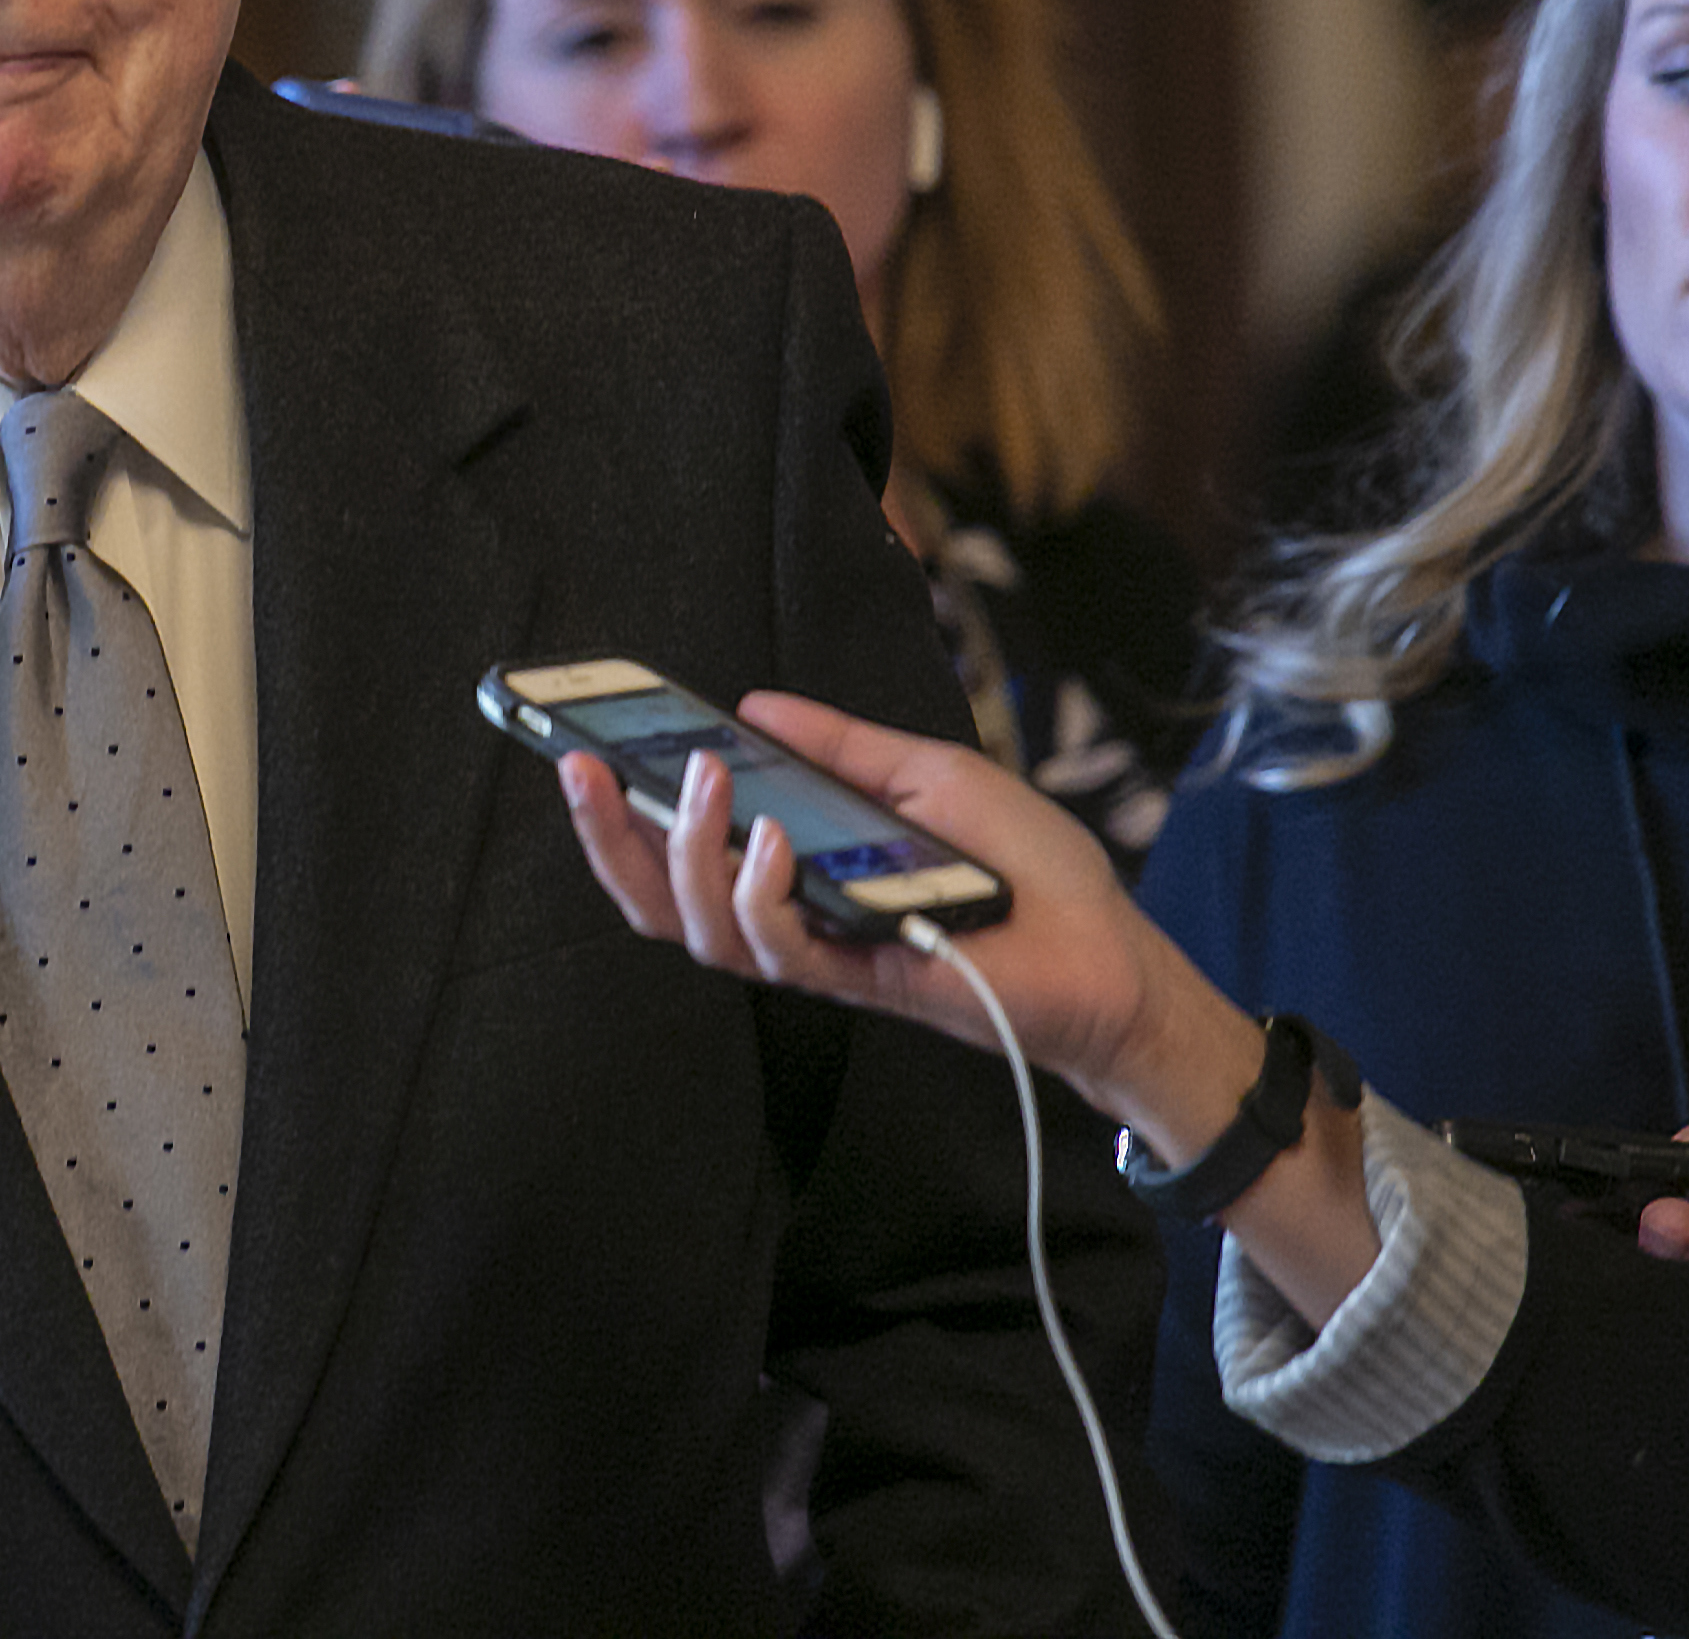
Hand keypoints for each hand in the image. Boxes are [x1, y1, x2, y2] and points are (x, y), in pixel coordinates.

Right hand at [554, 689, 1233, 1120]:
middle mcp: (792, 918)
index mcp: (797, 868)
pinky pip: (780, 950)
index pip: (683, 850)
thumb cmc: (1031, 868)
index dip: (621, 809)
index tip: (577, 743)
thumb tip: (753, 705)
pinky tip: (771, 838)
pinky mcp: (859, 983)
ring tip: (700, 785)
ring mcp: (821, 955)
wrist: (1110, 951)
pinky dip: (762, 892)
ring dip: (686, 853)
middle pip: (662, 899)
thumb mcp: (928, 776)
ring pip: (703, 929)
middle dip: (607, 837)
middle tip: (579, 767)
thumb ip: (840, 748)